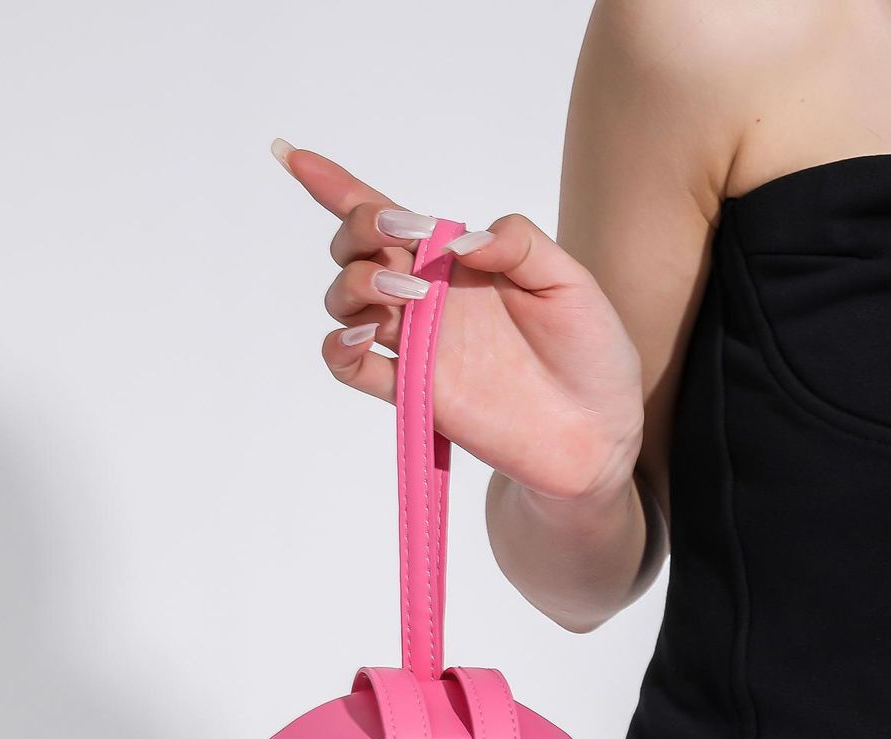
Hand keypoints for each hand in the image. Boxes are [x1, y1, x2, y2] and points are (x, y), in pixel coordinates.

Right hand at [272, 139, 644, 501]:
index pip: (385, 217)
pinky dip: (337, 347)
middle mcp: (426, 298)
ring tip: (407, 298)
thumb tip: (455, 242)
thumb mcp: (569, 280)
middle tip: (404, 246)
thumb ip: (518, 244)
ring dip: (355, 284)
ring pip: (343, 301)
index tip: (292, 156)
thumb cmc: (590, 352)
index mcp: (456, 262)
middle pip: (354, 249)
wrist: (598, 430)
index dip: (335, 185)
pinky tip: (360, 338)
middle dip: (360, 230)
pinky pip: (348, 366)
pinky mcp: (411, 391)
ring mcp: (414, 345)